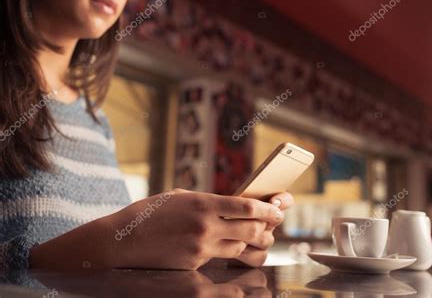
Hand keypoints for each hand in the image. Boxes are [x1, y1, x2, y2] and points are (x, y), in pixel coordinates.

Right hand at [108, 189, 283, 269]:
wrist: (123, 241)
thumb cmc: (150, 214)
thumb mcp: (179, 197)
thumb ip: (206, 200)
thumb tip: (231, 205)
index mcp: (202, 203)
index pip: (247, 207)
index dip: (269, 209)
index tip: (279, 209)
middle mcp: (205, 226)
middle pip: (251, 229)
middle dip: (269, 228)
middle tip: (274, 225)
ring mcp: (200, 248)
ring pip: (241, 248)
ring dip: (255, 244)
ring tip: (260, 238)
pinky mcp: (194, 265)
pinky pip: (222, 259)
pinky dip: (232, 253)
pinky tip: (234, 248)